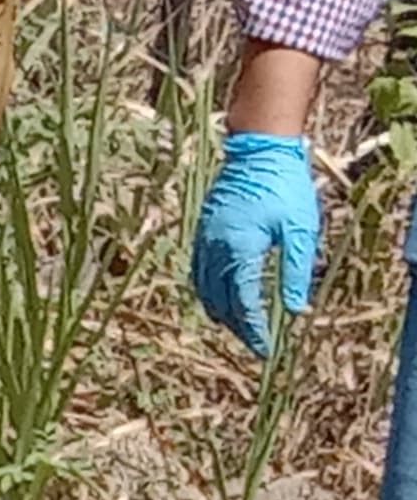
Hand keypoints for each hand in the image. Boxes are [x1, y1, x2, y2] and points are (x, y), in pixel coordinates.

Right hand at [193, 133, 321, 360]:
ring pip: (204, 288)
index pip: (242, 301)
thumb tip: (296, 309)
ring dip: (220, 311)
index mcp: (239, 248)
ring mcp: (205, 239)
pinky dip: (208, 291)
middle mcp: (215, 247)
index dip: (253, 328)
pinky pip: (198, 271)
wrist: (258, 152)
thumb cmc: (284, 187)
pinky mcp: (203, 231)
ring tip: (238, 327)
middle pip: (220, 300)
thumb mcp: (301, 231)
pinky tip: (220, 297)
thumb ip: (296, 272)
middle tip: (255, 343)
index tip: (265, 347)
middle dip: (237, 325)